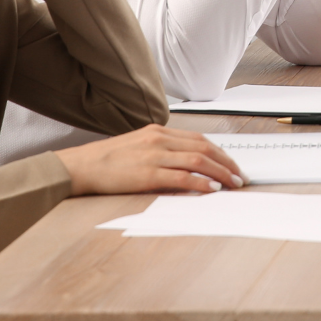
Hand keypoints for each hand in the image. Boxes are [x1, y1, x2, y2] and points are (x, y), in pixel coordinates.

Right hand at [55, 124, 243, 194]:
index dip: (220, 152)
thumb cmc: (107, 160)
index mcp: (158, 131)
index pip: (199, 139)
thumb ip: (162, 150)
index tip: (231, 164)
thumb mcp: (138, 145)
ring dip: (220, 173)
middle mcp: (159, 139)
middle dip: (226, 163)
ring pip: (197, 160)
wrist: (81, 166)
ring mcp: (154, 155)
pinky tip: (211, 189)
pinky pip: (181, 177)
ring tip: (232, 184)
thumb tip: (187, 165)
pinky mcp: (147, 173)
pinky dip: (200, 183)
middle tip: (240, 176)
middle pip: (204, 148)